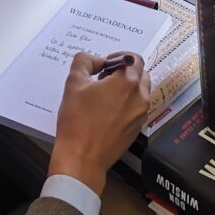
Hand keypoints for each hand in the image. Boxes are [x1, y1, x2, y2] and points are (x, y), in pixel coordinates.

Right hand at [49, 52, 150, 196]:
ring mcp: (141, 114)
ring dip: (127, 87)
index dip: (118, 57)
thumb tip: (95, 61)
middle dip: (124, 71)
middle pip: (141, 73)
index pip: (134, 58)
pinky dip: (127, 103)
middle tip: (104, 78)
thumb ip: (84, 62)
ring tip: (105, 94)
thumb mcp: (74, 83)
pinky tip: (107, 110)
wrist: (82, 157)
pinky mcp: (137, 128)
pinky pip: (137, 107)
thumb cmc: (77, 121)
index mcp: (127, 82)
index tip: (105, 64)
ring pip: (141, 91)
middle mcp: (140, 97)